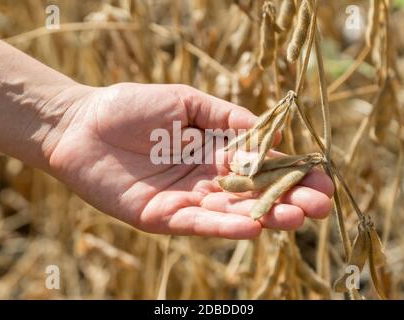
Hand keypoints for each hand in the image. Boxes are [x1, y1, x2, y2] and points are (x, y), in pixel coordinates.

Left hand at [47, 83, 333, 238]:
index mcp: (214, 150)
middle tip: (320, 206)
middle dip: (287, 200)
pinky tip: (253, 225)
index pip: (261, 165)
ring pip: (231, 212)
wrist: (81, 124)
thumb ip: (226, 117)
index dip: (290, 172)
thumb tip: (273, 130)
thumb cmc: (130, 106)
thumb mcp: (186, 101)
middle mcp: (205, 179)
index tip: (322, 179)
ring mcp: (185, 200)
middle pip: (252, 194)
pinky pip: (198, 223)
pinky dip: (225, 225)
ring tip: (297, 217)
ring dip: (265, 216)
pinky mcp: (162, 216)